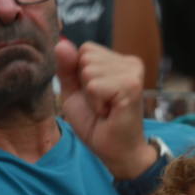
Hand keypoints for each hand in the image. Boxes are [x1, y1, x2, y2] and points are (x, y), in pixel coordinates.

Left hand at [56, 39, 154, 178]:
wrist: (115, 151)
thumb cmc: (97, 124)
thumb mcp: (74, 92)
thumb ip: (67, 68)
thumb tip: (61, 43)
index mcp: (119, 61)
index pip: (85, 49)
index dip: (80, 75)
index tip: (95, 96)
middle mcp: (130, 62)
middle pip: (86, 56)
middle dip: (85, 85)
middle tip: (101, 104)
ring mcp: (133, 72)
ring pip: (88, 70)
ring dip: (91, 96)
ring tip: (106, 109)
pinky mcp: (131, 86)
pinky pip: (94, 85)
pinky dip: (95, 103)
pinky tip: (109, 112)